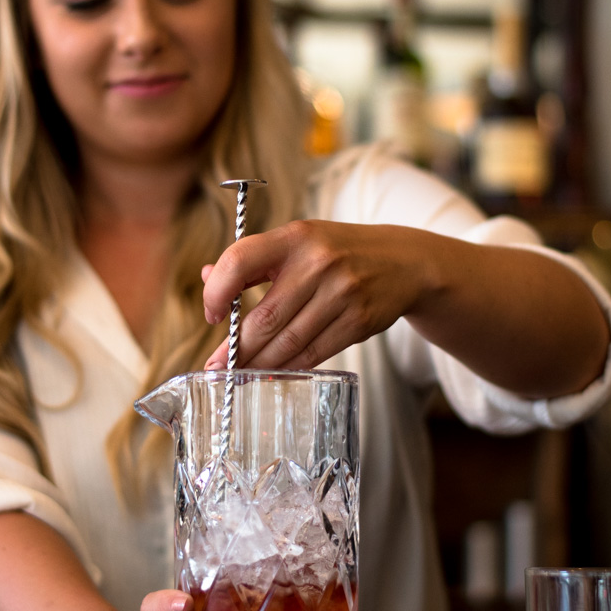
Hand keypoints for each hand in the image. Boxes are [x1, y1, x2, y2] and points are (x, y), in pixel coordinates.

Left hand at [202, 219, 429, 370]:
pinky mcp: (359, 321)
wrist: (404, 262)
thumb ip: (252, 260)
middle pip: (265, 317)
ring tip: (239, 374)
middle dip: (236, 348)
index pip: (239, 260)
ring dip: (259, 364)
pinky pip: (314, 353)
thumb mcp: (297, 242)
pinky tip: (273, 372)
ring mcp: (342, 293)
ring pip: (288, 342)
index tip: (212, 314)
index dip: (217, 291)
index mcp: (294, 237)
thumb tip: (206, 277)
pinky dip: (289, 366)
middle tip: (217, 365)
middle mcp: (318, 262)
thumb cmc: (337, 252)